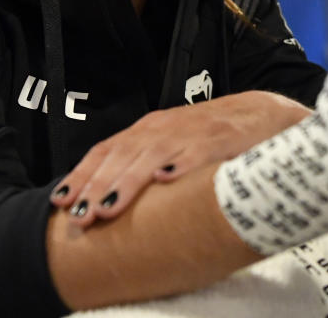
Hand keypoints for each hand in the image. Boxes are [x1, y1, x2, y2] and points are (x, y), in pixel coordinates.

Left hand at [50, 90, 310, 227]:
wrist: (266, 113)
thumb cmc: (215, 136)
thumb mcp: (173, 145)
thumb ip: (143, 164)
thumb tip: (104, 198)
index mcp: (150, 130)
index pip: (107, 149)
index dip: (83, 175)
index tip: (62, 201)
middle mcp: (166, 127)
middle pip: (124, 154)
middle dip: (98, 185)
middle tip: (81, 214)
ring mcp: (194, 131)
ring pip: (153, 154)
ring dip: (128, 179)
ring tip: (110, 205)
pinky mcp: (224, 138)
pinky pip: (200, 150)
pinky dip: (182, 162)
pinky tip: (166, 178)